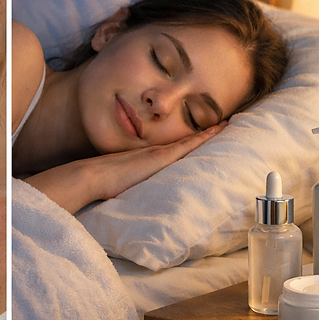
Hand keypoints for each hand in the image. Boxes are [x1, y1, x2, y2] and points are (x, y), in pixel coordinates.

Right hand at [26, 122, 227, 213]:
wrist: (91, 177)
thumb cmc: (102, 184)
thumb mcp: (122, 182)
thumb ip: (131, 184)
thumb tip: (131, 197)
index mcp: (148, 158)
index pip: (175, 148)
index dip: (192, 140)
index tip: (206, 133)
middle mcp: (156, 151)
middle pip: (186, 140)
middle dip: (205, 131)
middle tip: (225, 122)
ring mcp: (159, 152)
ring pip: (190, 139)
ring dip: (209, 132)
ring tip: (227, 123)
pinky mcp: (161, 156)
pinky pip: (188, 144)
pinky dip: (204, 136)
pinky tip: (218, 130)